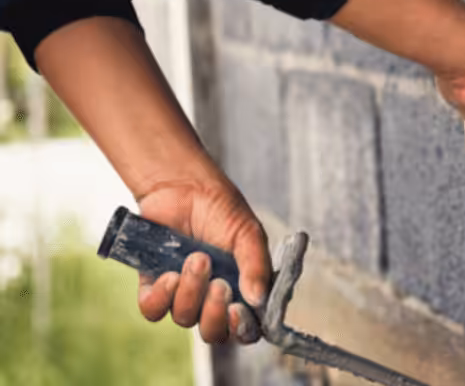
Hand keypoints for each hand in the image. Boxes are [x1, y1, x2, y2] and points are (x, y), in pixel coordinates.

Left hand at [134, 179, 270, 343]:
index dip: (241, 329)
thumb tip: (258, 300)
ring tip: (196, 258)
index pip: (245, 328)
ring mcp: (183, 293)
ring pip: (184, 318)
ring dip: (190, 292)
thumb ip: (256, 266)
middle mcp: (212, 297)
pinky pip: (152, 310)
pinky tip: (168, 274)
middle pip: (213, 333)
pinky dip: (160, 297)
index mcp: (242, 289)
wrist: (183, 185)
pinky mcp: (154, 284)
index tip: (237, 310)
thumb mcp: (248, 233)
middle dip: (214, 314)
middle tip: (219, 285)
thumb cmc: (221, 207)